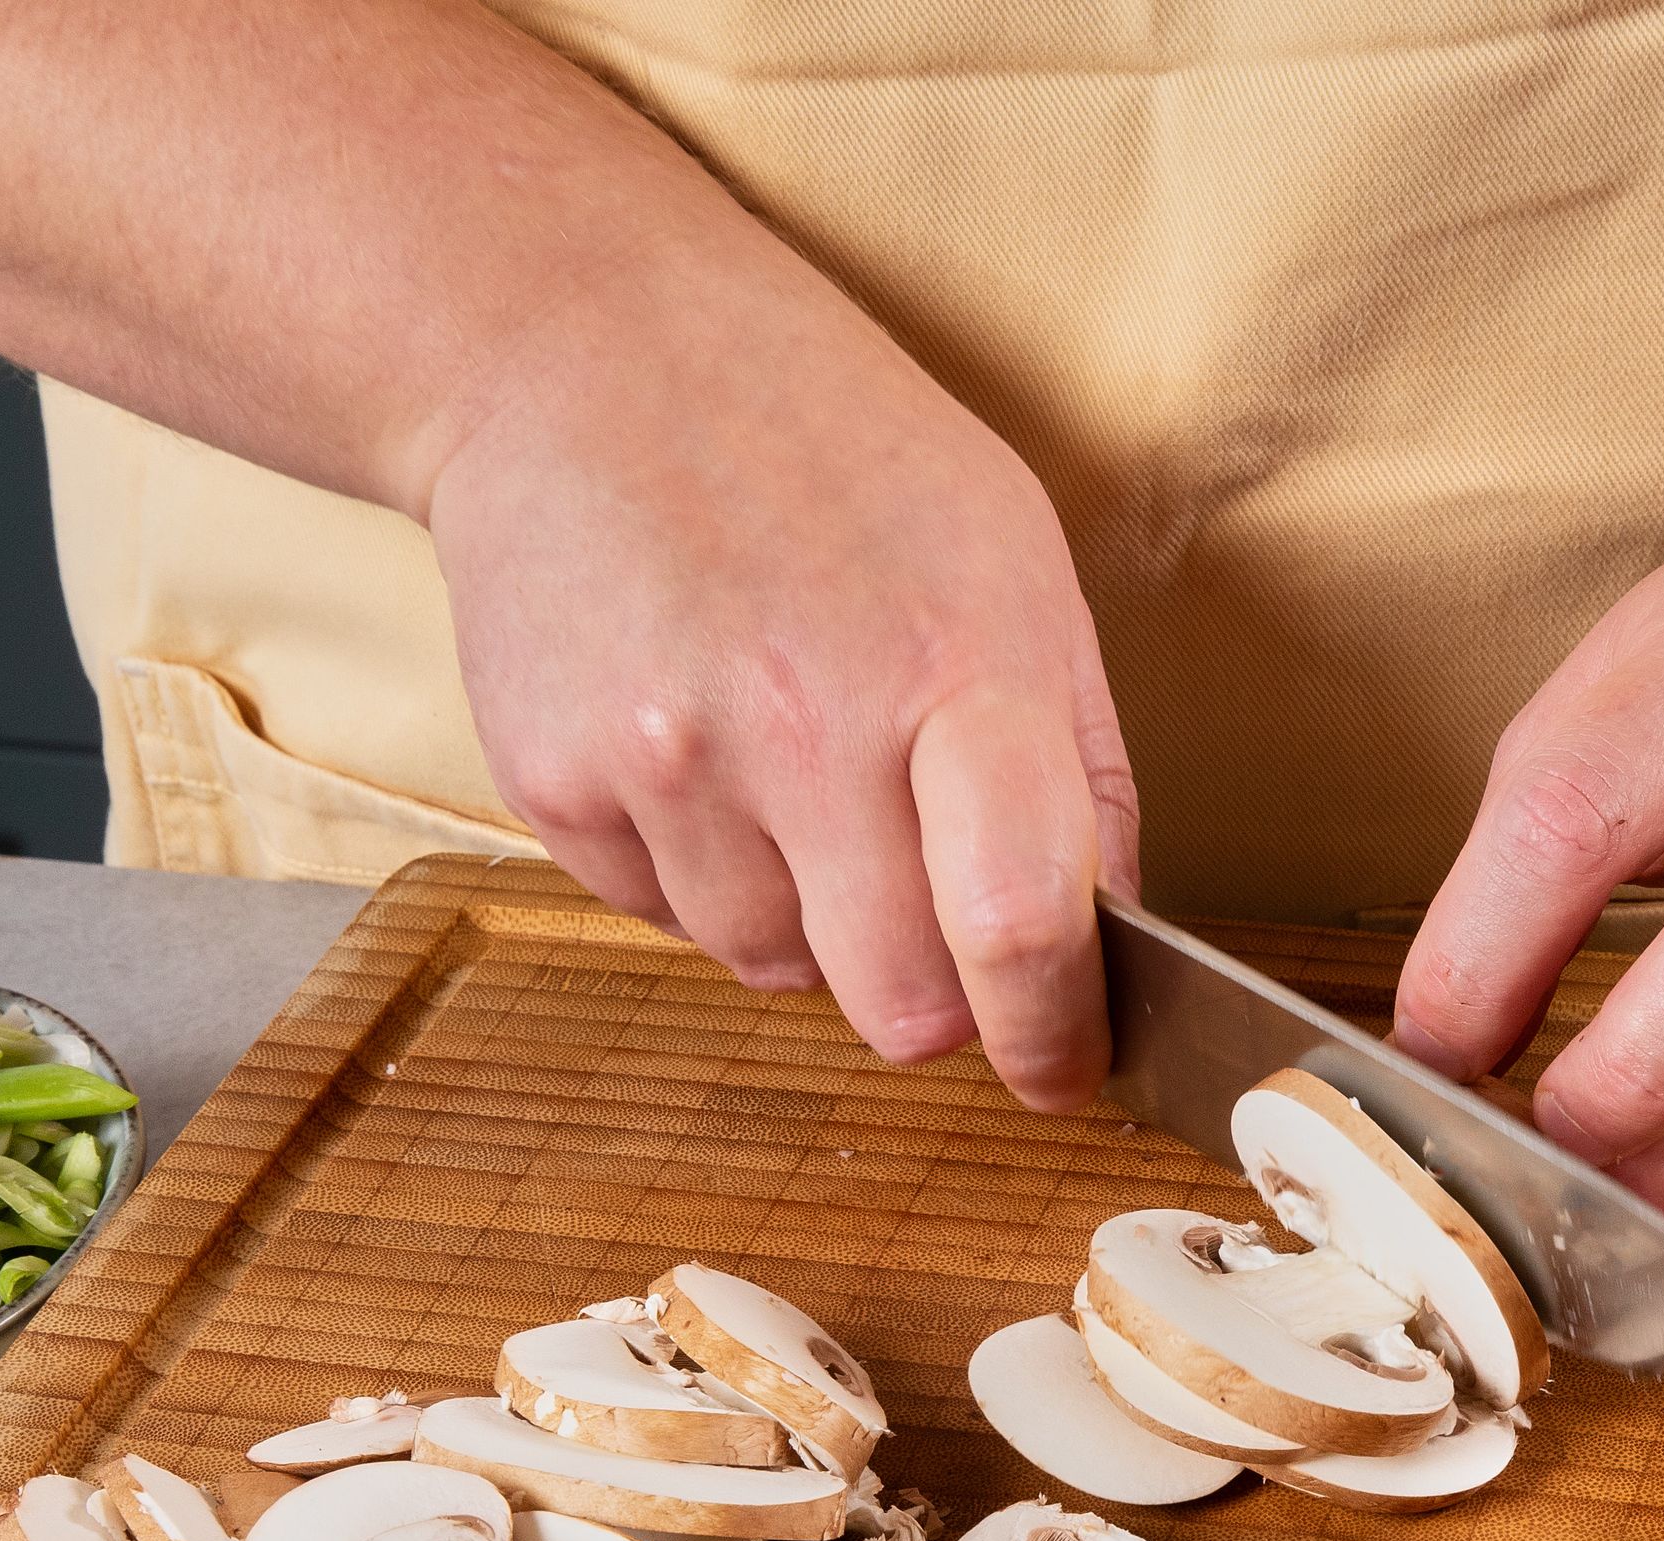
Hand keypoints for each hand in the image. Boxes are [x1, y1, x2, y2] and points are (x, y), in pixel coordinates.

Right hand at [424, 240, 1138, 1109]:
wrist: (583, 347)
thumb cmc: (829, 449)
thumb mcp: (1009, 560)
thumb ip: (1076, 770)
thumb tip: (1108, 951)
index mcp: (956, 663)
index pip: (1022, 927)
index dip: (1051, 1036)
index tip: (1061, 1068)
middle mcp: (808, 722)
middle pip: (898, 1007)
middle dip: (930, 994)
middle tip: (920, 903)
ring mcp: (667, 757)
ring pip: (775, 972)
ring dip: (802, 917)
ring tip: (785, 760)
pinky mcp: (555, 782)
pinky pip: (663, 919)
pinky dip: (697, 869)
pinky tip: (696, 739)